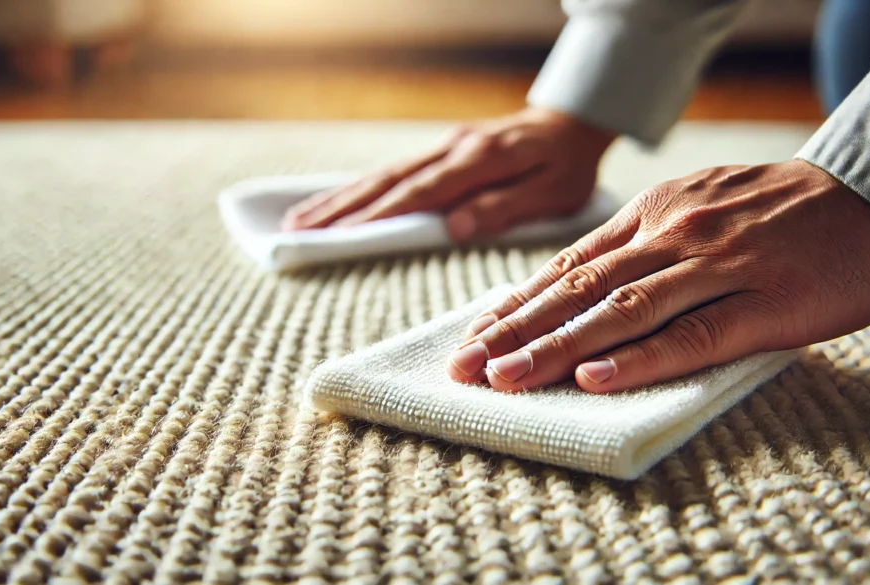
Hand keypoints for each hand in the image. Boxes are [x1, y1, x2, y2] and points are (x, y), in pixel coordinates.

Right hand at [280, 108, 615, 240]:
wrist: (572, 122)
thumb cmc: (568, 166)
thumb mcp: (555, 193)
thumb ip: (505, 208)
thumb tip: (454, 228)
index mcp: (482, 160)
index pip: (421, 193)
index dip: (380, 216)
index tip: (340, 237)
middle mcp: (454, 148)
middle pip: (389, 181)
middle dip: (342, 208)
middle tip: (297, 231)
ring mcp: (444, 146)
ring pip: (384, 174)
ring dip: (341, 197)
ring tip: (300, 219)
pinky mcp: (442, 149)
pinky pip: (395, 170)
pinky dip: (361, 187)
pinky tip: (336, 202)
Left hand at [446, 160, 869, 392]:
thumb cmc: (778, 210)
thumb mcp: (696, 204)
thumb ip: (641, 242)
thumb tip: (579, 282)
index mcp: (653, 214)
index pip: (569, 265)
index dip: (517, 304)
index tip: (475, 336)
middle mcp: (673, 238)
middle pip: (579, 290)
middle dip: (515, 330)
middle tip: (465, 366)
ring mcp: (717, 270)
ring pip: (621, 313)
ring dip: (557, 348)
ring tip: (506, 377)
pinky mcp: (764, 305)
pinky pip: (694, 335)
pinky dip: (641, 359)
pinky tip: (594, 379)